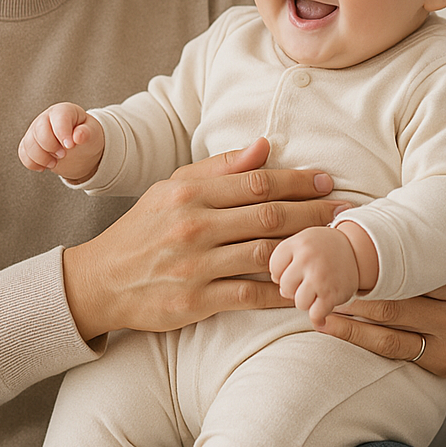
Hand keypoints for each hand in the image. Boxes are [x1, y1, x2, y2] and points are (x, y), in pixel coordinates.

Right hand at [18, 103, 102, 180]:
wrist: (79, 146)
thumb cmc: (85, 135)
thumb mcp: (93, 133)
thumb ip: (87, 133)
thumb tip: (78, 136)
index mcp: (63, 111)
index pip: (58, 118)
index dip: (62, 133)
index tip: (70, 146)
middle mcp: (46, 118)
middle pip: (39, 131)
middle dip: (51, 147)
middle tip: (64, 155)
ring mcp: (35, 131)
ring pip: (29, 144)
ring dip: (42, 158)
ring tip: (55, 162)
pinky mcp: (29, 144)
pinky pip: (23, 154)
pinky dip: (33, 163)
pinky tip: (44, 166)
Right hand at [61, 139, 346, 340]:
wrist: (100, 280)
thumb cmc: (142, 230)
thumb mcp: (171, 188)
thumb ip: (219, 167)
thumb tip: (264, 145)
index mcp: (189, 192)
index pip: (256, 181)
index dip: (297, 181)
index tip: (326, 181)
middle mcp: (193, 225)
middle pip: (268, 215)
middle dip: (313, 211)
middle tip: (345, 210)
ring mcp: (194, 265)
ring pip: (264, 253)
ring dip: (304, 249)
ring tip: (334, 246)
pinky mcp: (195, 301)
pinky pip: (250, 296)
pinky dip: (281, 292)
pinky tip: (306, 287)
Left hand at [269, 226, 358, 328]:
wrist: (356, 249)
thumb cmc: (323, 249)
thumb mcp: (302, 242)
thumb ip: (285, 261)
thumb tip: (281, 291)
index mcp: (298, 244)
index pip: (274, 268)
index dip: (282, 273)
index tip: (294, 271)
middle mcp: (308, 259)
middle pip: (285, 287)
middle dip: (294, 289)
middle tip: (306, 283)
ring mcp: (320, 277)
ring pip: (299, 302)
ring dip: (307, 301)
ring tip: (316, 293)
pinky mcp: (332, 294)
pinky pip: (315, 314)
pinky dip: (318, 317)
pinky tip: (321, 313)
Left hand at [317, 228, 445, 377]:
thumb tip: (436, 170)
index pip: (420, 259)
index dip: (378, 251)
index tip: (343, 240)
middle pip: (401, 290)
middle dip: (357, 279)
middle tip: (320, 267)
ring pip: (391, 321)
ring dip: (349, 308)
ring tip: (316, 293)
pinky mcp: (445, 363)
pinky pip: (393, 348)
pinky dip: (356, 336)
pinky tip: (329, 324)